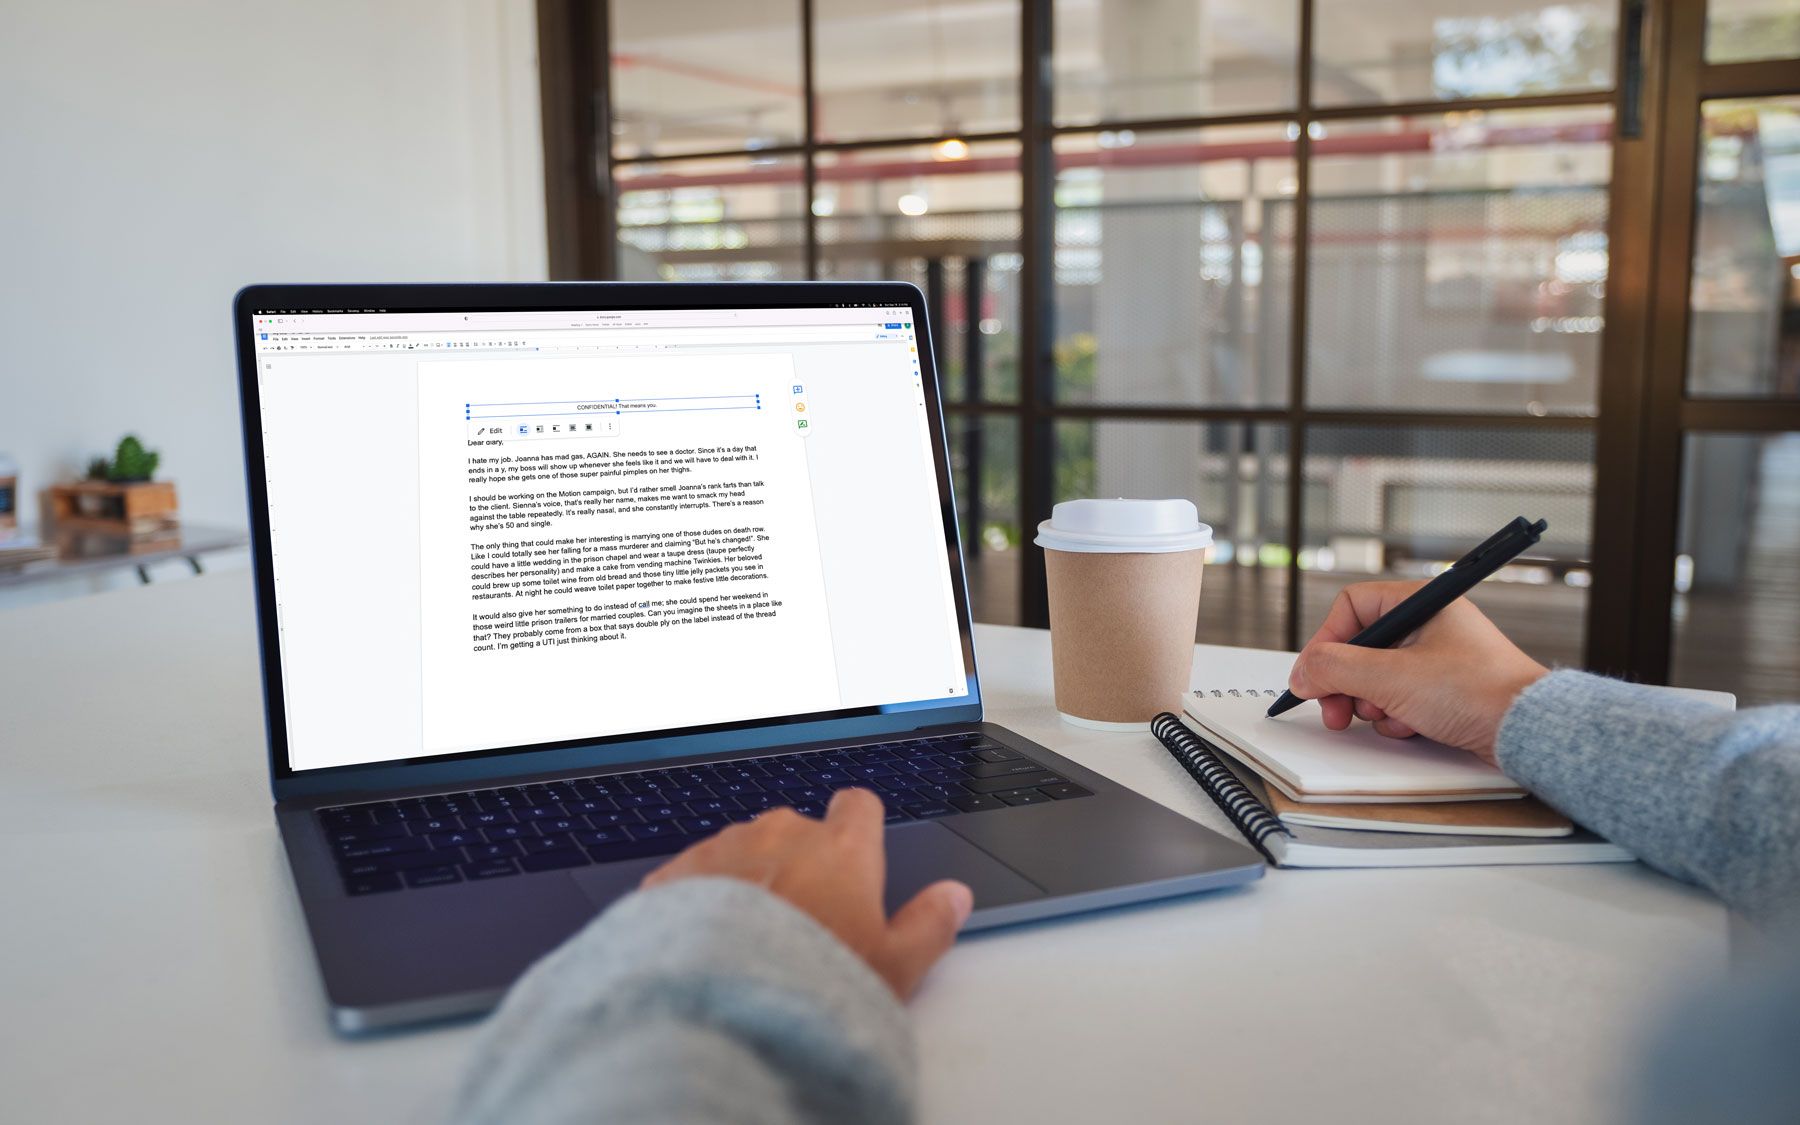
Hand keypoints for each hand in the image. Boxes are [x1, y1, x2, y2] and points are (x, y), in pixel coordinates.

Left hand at [641, 789, 973, 998]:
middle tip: (803, 925)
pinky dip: (699, 900)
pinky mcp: (674, 873)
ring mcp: (724, 848)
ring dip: (748, 880)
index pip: (858, 807)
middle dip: (799, 864)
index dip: (858, 828)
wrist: (715, 1002)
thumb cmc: (811, 984)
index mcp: (842, 849)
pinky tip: (704, 944)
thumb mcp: (894, 967)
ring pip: (742, 851)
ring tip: (749, 942)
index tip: (855, 855)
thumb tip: (954, 898)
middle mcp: (781, 834)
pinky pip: (693, 876)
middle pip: (797, 832)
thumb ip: (930, 925)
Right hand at [1286, 581, 1547, 762]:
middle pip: (1359, 648)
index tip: (1313, 674)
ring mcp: (1435, 659)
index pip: (1351, 608)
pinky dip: (1395, 716)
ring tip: (1387, 717)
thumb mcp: (1390, 677)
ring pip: (1375, 677)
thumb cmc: (1478, 691)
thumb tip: (1303, 671)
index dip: (1326, 642)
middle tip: (1335, 710)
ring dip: (1371, 703)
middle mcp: (1427, 625)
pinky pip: (1398, 698)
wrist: (1527, 731)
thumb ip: (1335, 670)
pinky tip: (1411, 726)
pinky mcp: (1442, 690)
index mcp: (1420, 603)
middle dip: (1343, 683)